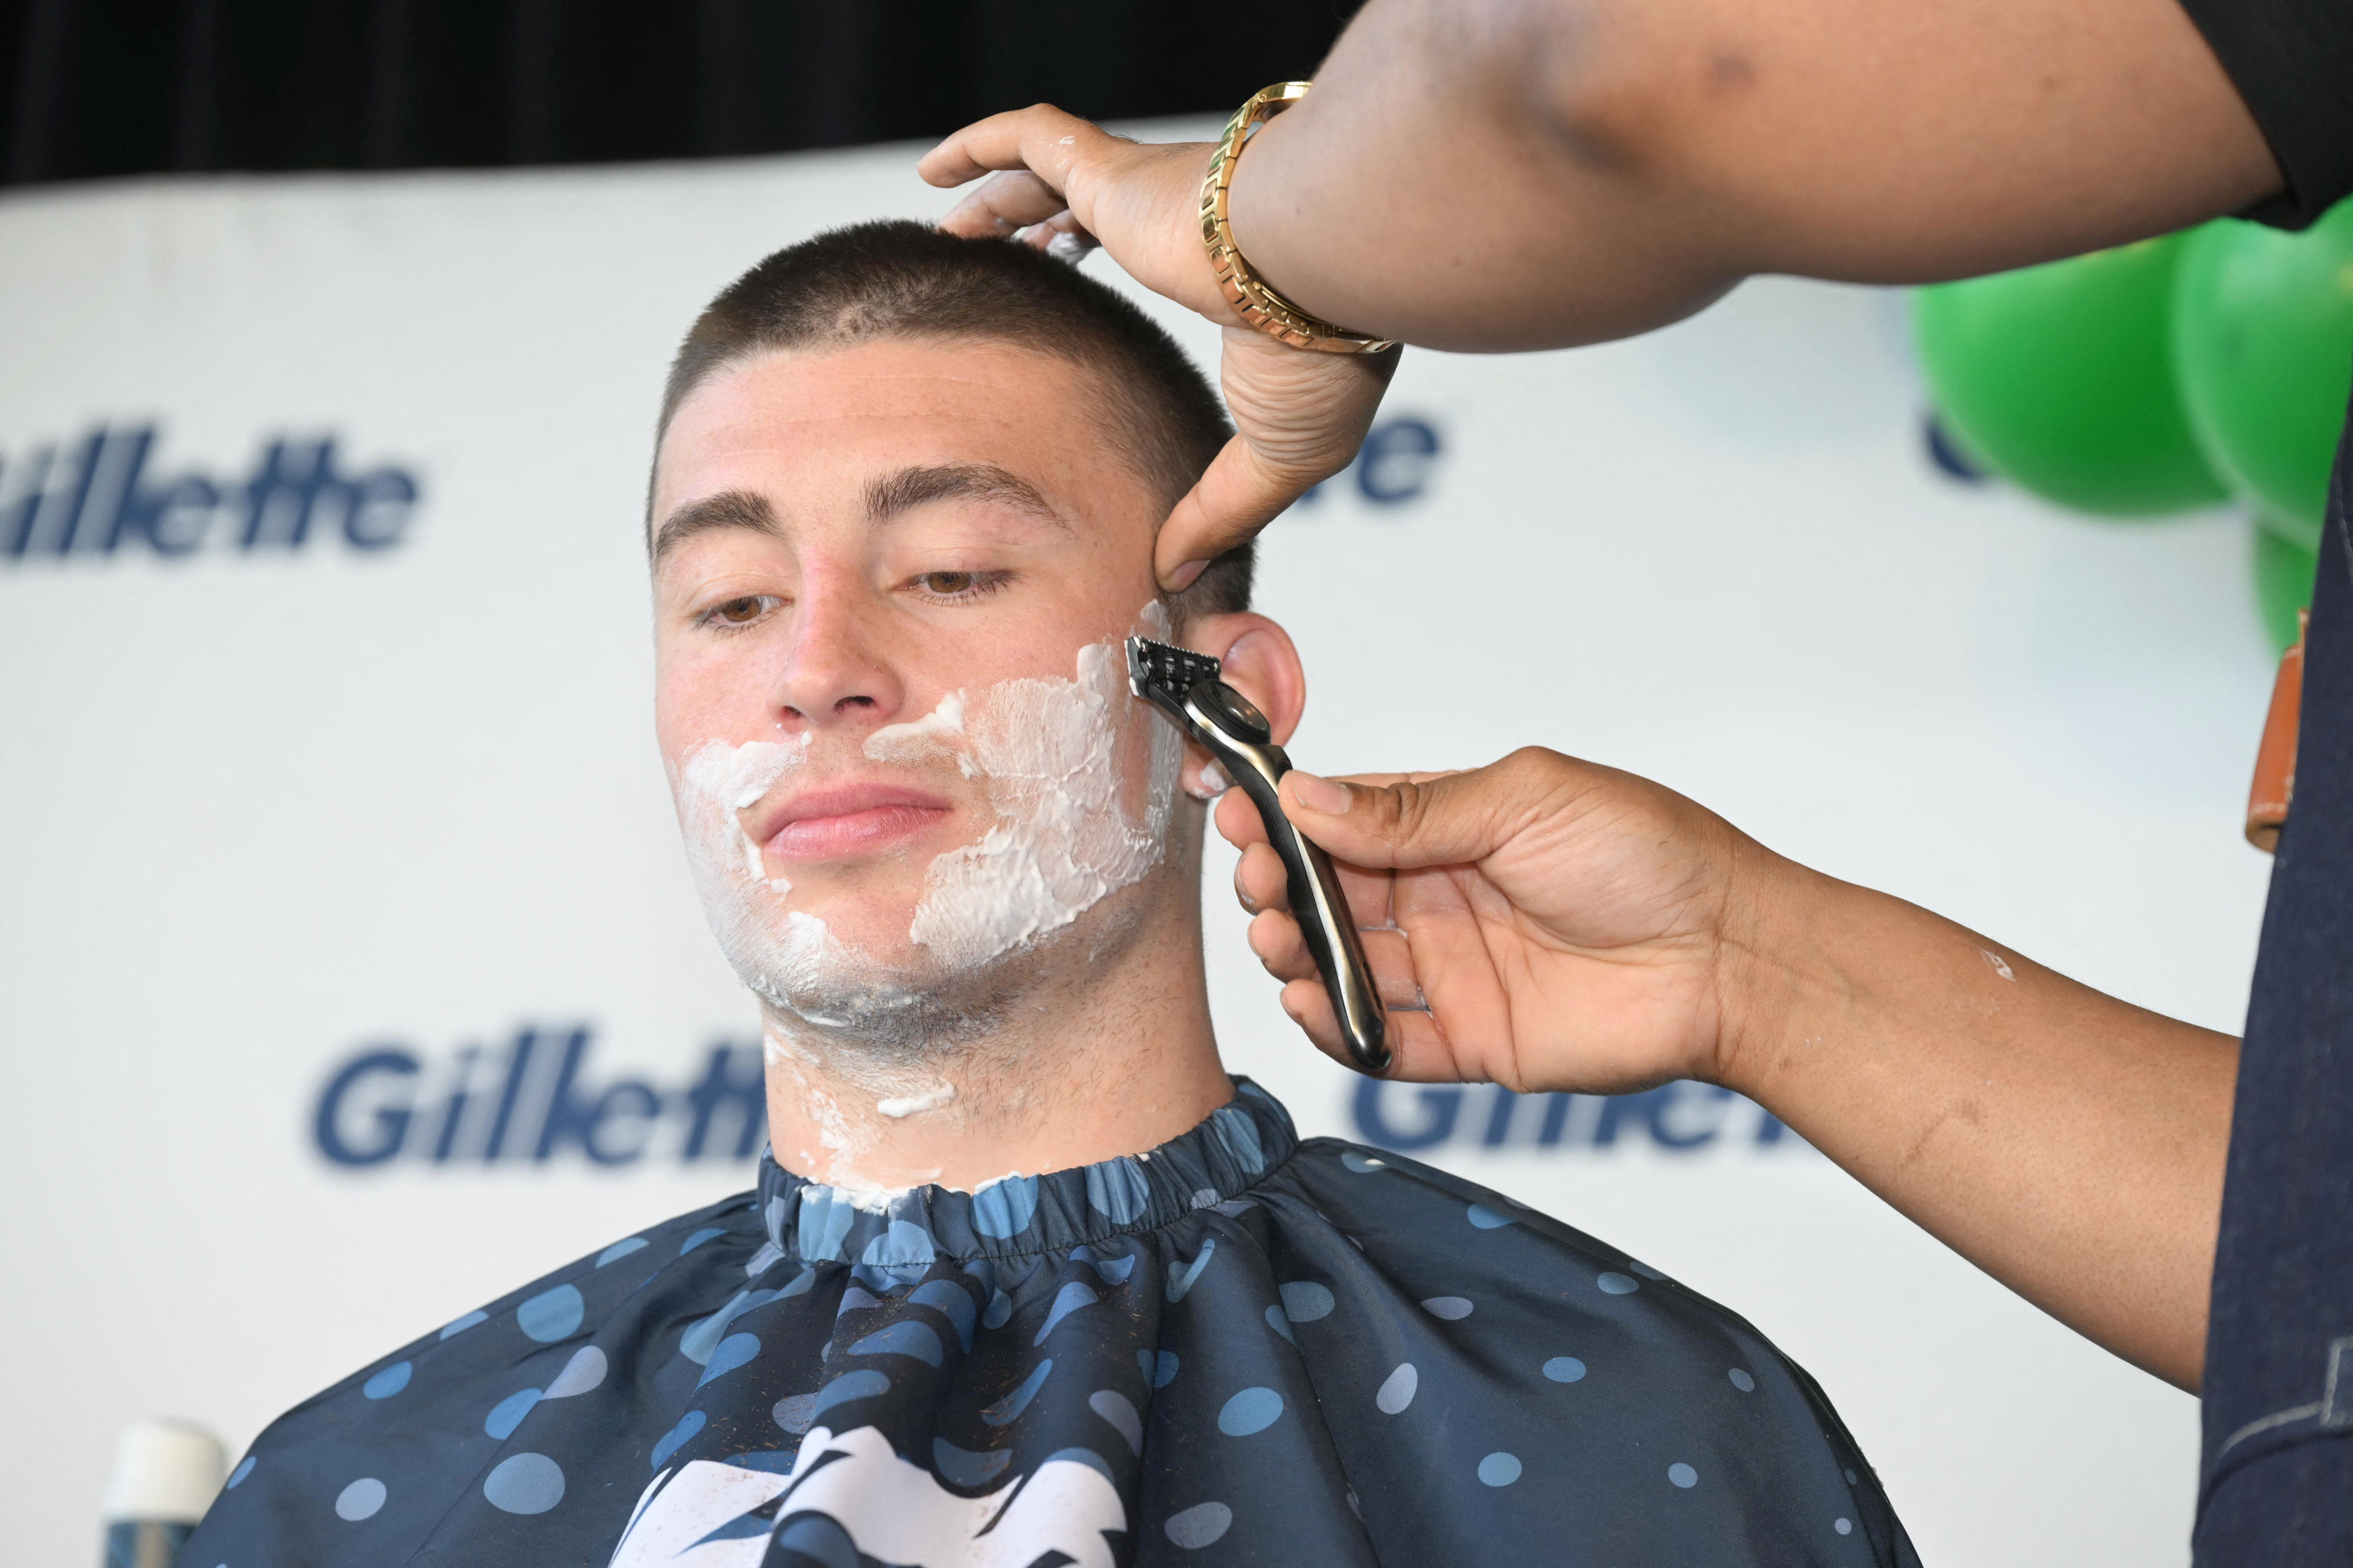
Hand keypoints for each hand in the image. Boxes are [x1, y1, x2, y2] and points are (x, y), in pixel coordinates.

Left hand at [919, 105, 1398, 589]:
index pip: (1152, 260)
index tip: (1064, 329)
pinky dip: (980, 143)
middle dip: (1038, 231)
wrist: (1332, 274)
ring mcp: (1144, 190)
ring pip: (1048, 177)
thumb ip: (1219, 513)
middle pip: (1086, 213)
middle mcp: (1180, 220)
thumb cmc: (1327, 358)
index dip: (1108, 284)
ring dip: (998, 198)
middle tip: (991, 263)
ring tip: (951, 225)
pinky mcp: (1114, 171)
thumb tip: (1177, 574)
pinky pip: (1030, 136)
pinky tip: (936, 170)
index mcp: (1224, 271)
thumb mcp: (1277, 459)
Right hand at [1216, 747, 1769, 1092]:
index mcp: (1451, 826)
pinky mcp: (1469, 1044)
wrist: (1730, 958)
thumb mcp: (1524, 799)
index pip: (1343, 821)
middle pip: (1327, 896)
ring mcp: (1452, 974)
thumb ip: (1413, 808)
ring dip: (1296, 954)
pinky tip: (1313, 1005)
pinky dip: (1336, 1030)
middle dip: (1280, 888)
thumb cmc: (1652, 858)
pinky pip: (1382, 1046)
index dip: (1286, 818)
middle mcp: (1440, 898)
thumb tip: (1309, 794)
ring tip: (1281, 942)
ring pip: (1342, 968)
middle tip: (1261, 884)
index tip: (1239, 811)